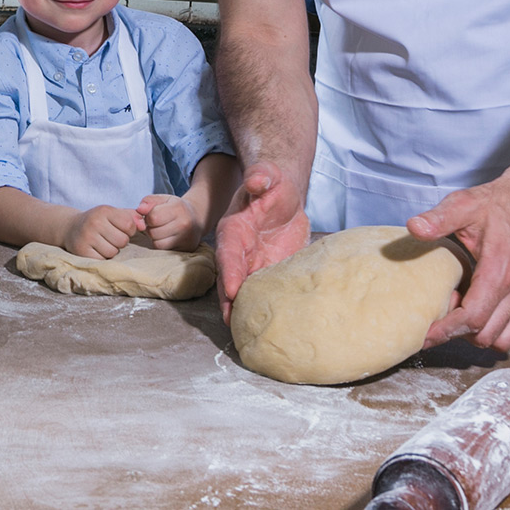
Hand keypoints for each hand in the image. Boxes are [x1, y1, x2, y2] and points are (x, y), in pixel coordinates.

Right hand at [63, 205, 144, 258]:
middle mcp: (94, 222)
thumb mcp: (113, 213)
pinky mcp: (81, 251)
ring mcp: (87, 237)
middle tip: (110, 238)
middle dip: (120, 241)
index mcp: (104, 211)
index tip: (121, 229)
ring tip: (103, 243)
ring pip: (113, 252)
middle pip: (122, 240)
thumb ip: (132, 216)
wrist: (71, 228)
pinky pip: (102, 259)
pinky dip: (102, 257)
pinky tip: (96, 249)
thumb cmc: (98, 221)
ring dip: (111, 250)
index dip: (129, 230)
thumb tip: (143, 225)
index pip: (129, 225)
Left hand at [137, 194, 203, 251]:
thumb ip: (149, 201)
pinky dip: (161, 245)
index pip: (153, 217)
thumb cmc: (176, 208)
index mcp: (178, 209)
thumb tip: (139, 210)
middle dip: (151, 228)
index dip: (148, 217)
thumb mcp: (164, 199)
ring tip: (161, 231)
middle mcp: (184, 225)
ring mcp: (186, 239)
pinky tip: (166, 237)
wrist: (198, 219)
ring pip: (157, 244)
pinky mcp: (186, 249)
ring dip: (155, 238)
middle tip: (156, 224)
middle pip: (153, 232)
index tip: (152, 216)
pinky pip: (164, 251)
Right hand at [212, 161, 309, 322]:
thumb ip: (260, 177)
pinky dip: (263, 307)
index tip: (232, 290)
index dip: (229, 272)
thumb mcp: (267, 176)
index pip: (228, 254)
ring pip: (242, 290)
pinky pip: (261, 291)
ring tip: (248, 333)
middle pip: (229, 279)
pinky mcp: (266, 270)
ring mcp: (251, 263)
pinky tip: (271, 324)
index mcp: (233, 230)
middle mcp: (238, 250)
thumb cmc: (271, 184)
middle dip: (229, 301)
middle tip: (233, 323)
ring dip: (243, 309)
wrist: (281, 195)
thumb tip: (257, 180)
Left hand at [409, 171, 509, 351]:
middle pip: (485, 334)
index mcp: (499, 270)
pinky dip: (496, 333)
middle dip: (457, 333)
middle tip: (438, 314)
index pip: (474, 317)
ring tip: (458, 314)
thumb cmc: (498, 204)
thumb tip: (414, 228)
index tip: (425, 334)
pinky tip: (477, 314)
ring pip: (502, 339)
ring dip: (477, 336)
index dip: (447, 330)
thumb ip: (438, 218)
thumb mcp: (463, 205)